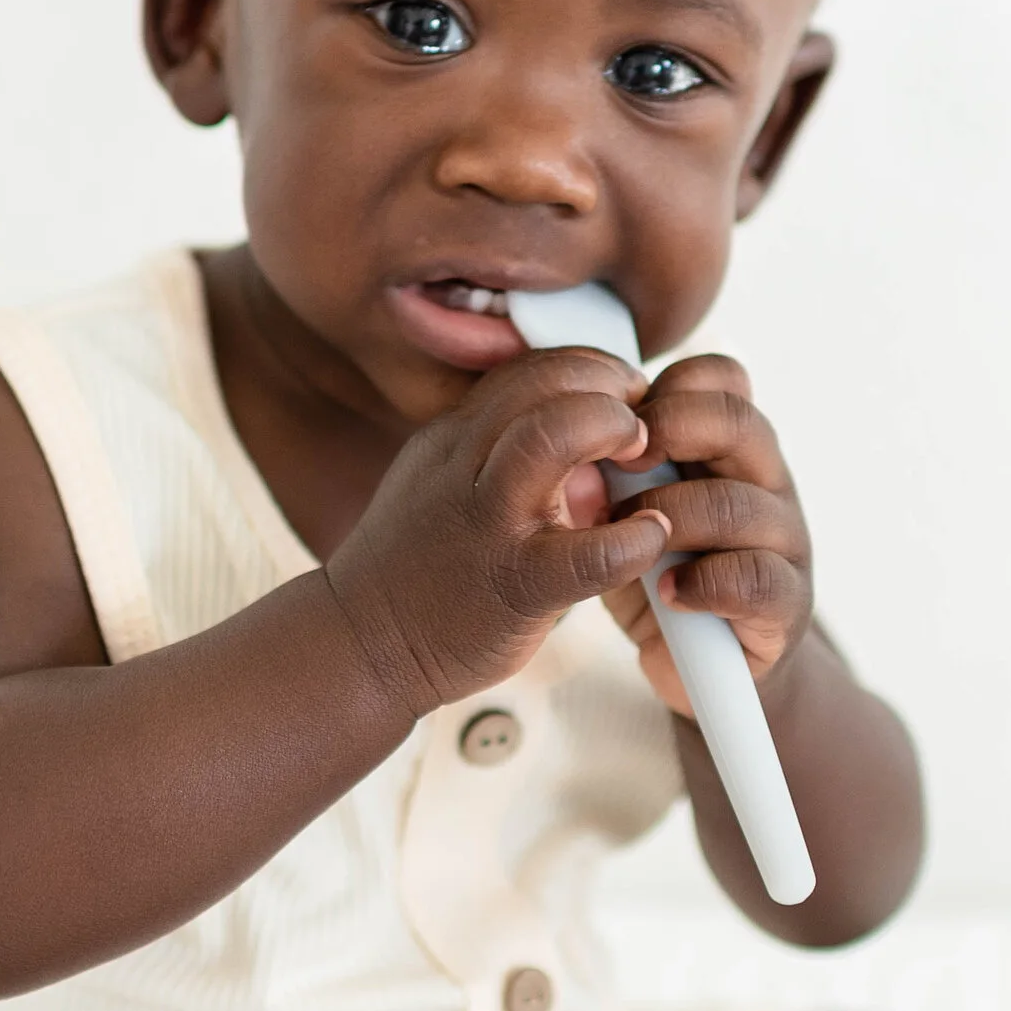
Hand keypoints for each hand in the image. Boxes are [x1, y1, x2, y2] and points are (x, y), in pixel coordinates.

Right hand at [325, 350, 672, 719]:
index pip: (525, 367)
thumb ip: (498, 454)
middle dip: (606, 383)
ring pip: (551, 436)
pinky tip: (651, 536)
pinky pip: (588, 554)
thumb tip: (579, 440)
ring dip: (612, 429)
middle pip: (542, 381)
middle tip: (640, 416)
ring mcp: (488, 523)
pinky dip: (634, 539)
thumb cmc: (414, 570)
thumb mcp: (440, 485)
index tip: (617, 391)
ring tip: (642, 454)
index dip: (584, 366)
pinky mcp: (515, 586)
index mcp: (451, 439)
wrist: (359, 644)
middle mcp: (464, 467)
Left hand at [598, 355, 813, 710]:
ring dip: (668, 519)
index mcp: (730, 445)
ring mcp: (785, 541)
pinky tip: (668, 593)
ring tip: (627, 544)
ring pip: (738, 505)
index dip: (668, 386)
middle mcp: (766, 481)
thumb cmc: (662, 569)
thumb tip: (563, 428)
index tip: (617, 419)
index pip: (721, 379)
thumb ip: (615, 465)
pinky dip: (702, 584)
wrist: (704, 666)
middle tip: (620, 463)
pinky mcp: (786, 604)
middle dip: (669, 432)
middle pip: (738, 422)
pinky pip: (752, 579)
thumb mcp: (633, 506)